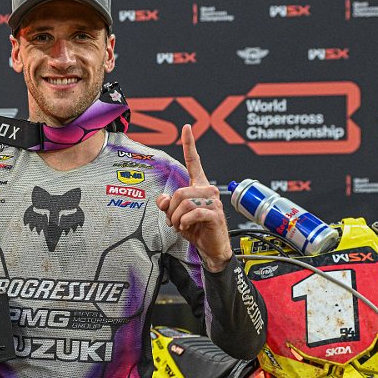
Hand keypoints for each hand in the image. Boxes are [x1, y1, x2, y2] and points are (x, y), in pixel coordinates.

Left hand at [156, 124, 233, 272]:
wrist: (212, 249)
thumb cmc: (197, 230)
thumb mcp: (177, 216)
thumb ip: (168, 205)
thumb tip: (162, 199)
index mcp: (200, 187)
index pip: (194, 162)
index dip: (189, 145)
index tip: (186, 128)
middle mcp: (209, 190)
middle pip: (179, 191)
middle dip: (170, 209)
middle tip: (173, 221)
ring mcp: (213, 202)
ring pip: (183, 202)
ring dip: (176, 218)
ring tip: (180, 225)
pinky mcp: (215, 214)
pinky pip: (192, 213)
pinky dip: (184, 222)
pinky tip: (187, 227)